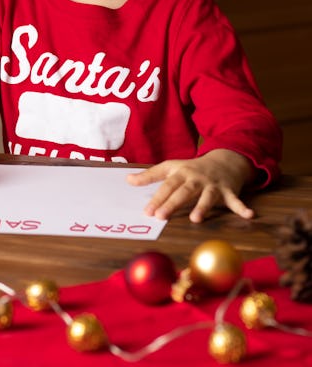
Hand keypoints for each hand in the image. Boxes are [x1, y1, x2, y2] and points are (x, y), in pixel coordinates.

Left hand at [127, 149, 254, 222]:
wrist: (223, 159)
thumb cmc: (192, 168)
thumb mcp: (171, 167)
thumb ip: (150, 176)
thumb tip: (128, 180)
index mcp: (181, 173)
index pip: (167, 186)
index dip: (157, 198)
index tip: (147, 211)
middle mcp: (196, 178)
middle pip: (183, 192)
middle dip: (172, 203)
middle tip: (161, 216)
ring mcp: (213, 185)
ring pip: (207, 196)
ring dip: (203, 207)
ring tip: (196, 219)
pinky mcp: (229, 191)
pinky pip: (236, 200)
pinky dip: (242, 207)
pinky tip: (249, 215)